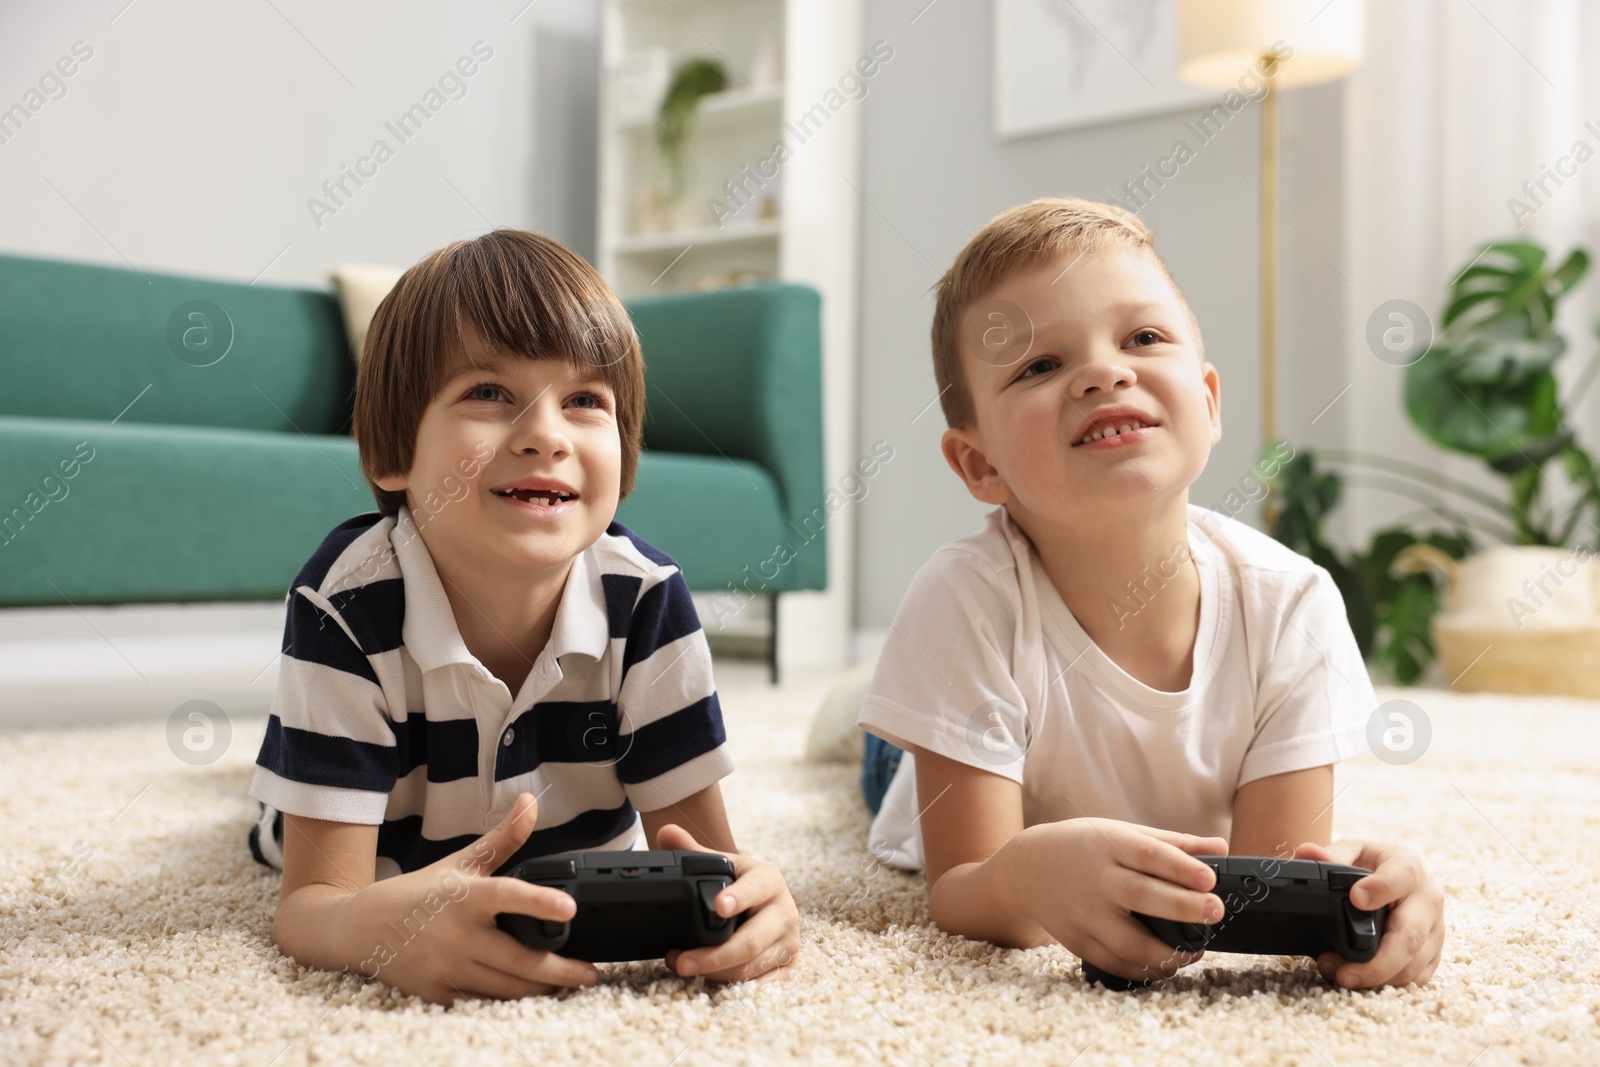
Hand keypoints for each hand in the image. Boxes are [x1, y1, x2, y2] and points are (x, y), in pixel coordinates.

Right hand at [344, 792, 599, 1003]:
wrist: (360, 929)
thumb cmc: (419, 893)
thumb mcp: (461, 861)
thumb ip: (503, 838)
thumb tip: (531, 802)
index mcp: (464, 897)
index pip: (508, 897)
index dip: (540, 902)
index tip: (570, 908)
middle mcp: (456, 935)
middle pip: (518, 961)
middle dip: (560, 971)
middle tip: (590, 973)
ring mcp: (446, 968)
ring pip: (506, 988)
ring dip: (541, 989)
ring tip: (569, 983)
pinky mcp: (437, 993)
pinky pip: (483, 1002)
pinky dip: (508, 1000)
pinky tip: (531, 995)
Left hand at [656, 824, 800, 981]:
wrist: (764, 906)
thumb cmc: (739, 885)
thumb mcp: (722, 867)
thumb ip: (693, 852)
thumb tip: (666, 832)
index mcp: (769, 881)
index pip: (755, 889)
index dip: (738, 897)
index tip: (718, 906)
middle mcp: (785, 912)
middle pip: (751, 941)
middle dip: (713, 955)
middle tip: (680, 960)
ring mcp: (789, 942)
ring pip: (752, 967)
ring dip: (714, 972)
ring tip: (682, 966)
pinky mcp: (788, 965)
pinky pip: (760, 984)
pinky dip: (732, 984)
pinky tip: (708, 980)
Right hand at [1007, 819, 1229, 982]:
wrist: (1026, 869)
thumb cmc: (1083, 847)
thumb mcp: (1121, 832)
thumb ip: (1171, 843)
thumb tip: (1220, 850)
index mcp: (1108, 846)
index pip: (1147, 854)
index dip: (1179, 867)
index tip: (1209, 879)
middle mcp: (1095, 880)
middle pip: (1140, 896)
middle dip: (1181, 907)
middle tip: (1215, 912)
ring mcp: (1084, 914)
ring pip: (1129, 943)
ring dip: (1168, 953)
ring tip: (1196, 950)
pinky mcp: (1077, 941)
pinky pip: (1115, 964)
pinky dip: (1145, 970)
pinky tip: (1167, 963)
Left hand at [1292, 840, 1444, 987]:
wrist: (1394, 879)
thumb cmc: (1370, 866)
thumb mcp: (1351, 852)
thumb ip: (1330, 855)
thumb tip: (1307, 854)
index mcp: (1408, 866)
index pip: (1401, 876)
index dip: (1380, 888)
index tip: (1355, 899)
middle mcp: (1428, 898)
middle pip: (1410, 935)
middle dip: (1377, 962)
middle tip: (1343, 973)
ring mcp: (1434, 928)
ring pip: (1414, 963)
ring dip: (1378, 977)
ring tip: (1340, 976)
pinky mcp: (1433, 952)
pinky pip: (1418, 976)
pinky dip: (1389, 984)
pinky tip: (1362, 982)